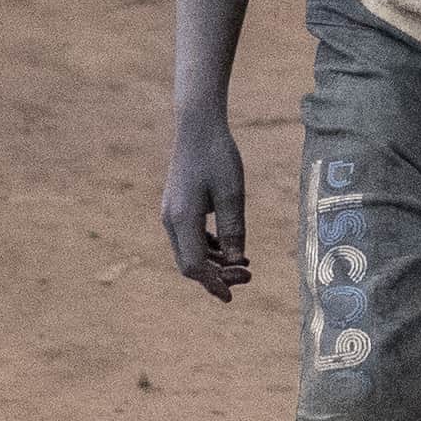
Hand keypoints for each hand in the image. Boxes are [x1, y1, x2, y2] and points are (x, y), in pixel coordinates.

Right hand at [162, 115, 247, 295]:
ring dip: (215, 263)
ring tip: (245, 265)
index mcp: (182, 218)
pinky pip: (190, 238)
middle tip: (249, 275)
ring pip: (190, 252)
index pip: (194, 265)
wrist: (198, 126)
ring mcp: (172, 213)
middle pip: (190, 263)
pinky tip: (230, 248)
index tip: (234, 293)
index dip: (214, 283)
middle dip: (217, 275)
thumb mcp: (233, 194)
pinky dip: (209, 248)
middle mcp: (171, 220)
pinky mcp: (177, 207)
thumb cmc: (218, 156)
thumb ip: (234, 229)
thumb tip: (237, 262)